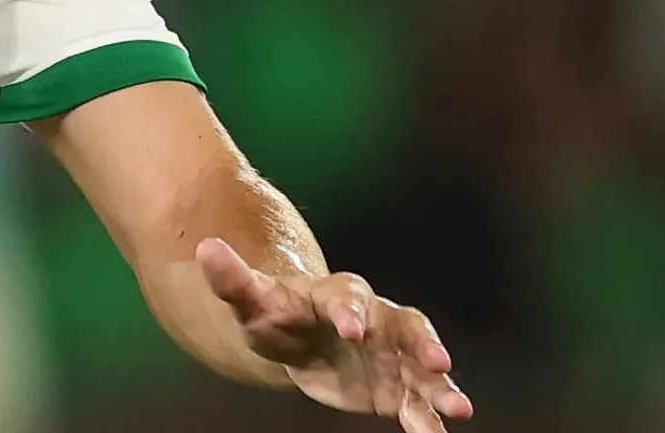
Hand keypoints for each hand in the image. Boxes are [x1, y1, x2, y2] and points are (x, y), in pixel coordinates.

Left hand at [198, 238, 472, 428]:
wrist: (293, 338)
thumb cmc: (271, 313)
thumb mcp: (249, 299)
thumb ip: (231, 279)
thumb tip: (204, 248)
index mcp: (338, 294)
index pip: (349, 297)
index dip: (350, 310)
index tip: (351, 328)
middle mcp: (376, 320)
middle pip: (407, 326)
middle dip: (423, 343)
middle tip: (439, 362)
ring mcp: (392, 354)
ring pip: (423, 368)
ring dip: (441, 387)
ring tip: (459, 409)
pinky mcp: (396, 386)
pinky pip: (417, 402)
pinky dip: (428, 417)